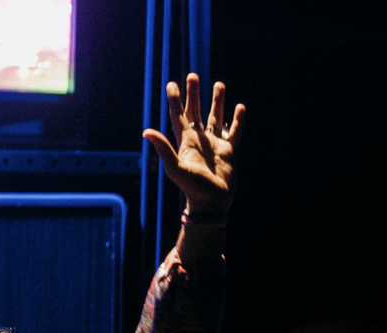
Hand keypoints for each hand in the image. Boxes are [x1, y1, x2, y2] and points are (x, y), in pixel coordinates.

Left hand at [144, 72, 242, 215]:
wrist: (212, 203)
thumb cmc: (192, 188)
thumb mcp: (175, 167)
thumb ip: (163, 148)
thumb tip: (146, 131)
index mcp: (186, 141)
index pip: (178, 116)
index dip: (175, 100)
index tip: (171, 84)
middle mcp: (200, 139)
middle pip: (196, 111)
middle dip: (194, 94)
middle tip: (193, 75)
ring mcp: (215, 144)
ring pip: (215, 117)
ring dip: (217, 101)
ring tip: (219, 84)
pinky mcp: (229, 151)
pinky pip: (234, 131)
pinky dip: (237, 119)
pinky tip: (240, 107)